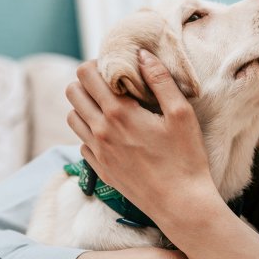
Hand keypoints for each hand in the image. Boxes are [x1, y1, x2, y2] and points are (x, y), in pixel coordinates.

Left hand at [65, 53, 219, 223]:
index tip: (119, 68)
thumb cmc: (186, 158)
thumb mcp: (182, 114)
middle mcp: (101, 130)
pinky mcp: (100, 169)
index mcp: (119, 112)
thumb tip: (142, 54)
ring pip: (72, 116)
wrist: (180, 204)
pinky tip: (113, 133)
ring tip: (110, 106)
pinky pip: (81, 142)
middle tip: (113, 84)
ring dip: (85, 105)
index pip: (87, 74)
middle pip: (72, 91)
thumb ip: (160, 80)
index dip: (99, 64)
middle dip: (88, 81)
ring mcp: (97, 152)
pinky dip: (90, 131)